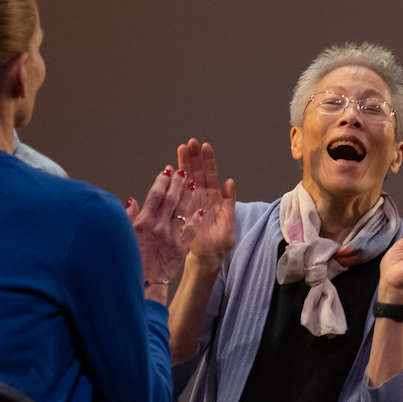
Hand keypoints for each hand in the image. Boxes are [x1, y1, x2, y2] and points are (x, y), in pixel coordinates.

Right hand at [125, 164, 190, 289]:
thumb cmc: (129, 261)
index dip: (162, 180)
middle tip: (182, 170)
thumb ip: (128, 217)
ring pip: (182, 210)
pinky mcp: (180, 248)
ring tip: (192, 183)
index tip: (166, 170)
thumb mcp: (124, 236)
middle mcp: (158, 226)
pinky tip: (200, 211)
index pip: (155, 195)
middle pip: (170, 198)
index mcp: (143, 222)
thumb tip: (132, 200)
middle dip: (177, 182)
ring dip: (187, 195)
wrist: (141, 284)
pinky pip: (190, 230)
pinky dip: (195, 220)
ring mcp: (170, 237)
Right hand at [176, 139, 235, 267]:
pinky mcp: (182, 210)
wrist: (207, 258)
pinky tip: (172, 170)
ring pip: (187, 180)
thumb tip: (230, 181)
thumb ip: (230, 201)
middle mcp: (202, 197)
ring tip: (180, 149)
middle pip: (197, 173)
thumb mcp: (229, 221)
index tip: (205, 146)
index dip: (208, 160)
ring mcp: (191, 202)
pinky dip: (175, 182)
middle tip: (189, 143)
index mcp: (216, 198)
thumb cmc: (220, 243)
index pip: (211, 175)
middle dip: (193, 157)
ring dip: (184, 164)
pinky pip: (178, 194)